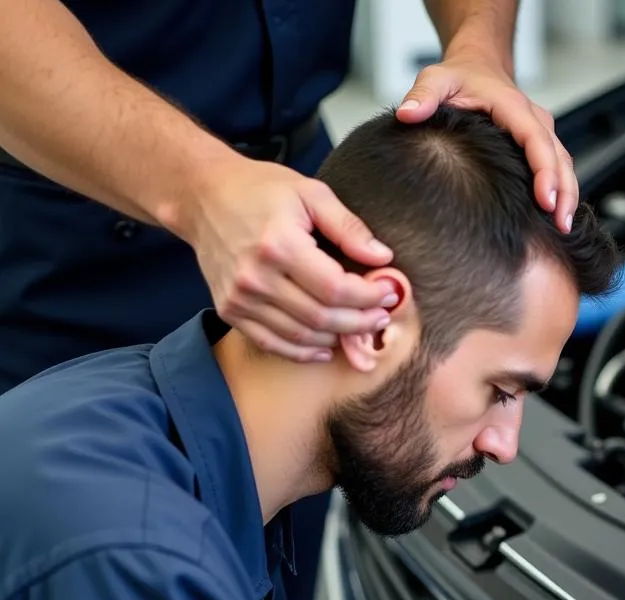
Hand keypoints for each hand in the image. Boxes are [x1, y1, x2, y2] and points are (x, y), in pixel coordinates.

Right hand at [177, 154, 397, 360]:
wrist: (203, 197)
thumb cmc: (260, 190)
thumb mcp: (311, 193)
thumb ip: (349, 227)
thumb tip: (383, 258)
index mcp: (279, 245)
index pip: (336, 289)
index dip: (368, 298)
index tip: (389, 295)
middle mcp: (255, 277)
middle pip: (321, 318)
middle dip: (359, 322)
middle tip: (381, 317)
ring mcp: (239, 298)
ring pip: (301, 336)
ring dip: (337, 338)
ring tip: (360, 329)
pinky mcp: (229, 310)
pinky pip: (273, 343)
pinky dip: (303, 352)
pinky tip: (326, 347)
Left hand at [396, 55, 577, 232]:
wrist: (478, 65)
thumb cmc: (460, 76)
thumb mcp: (436, 78)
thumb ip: (423, 95)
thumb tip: (407, 115)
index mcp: (513, 107)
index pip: (537, 141)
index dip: (545, 171)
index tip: (546, 200)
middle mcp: (534, 119)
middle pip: (559, 158)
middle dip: (564, 192)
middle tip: (561, 226)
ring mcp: (540, 132)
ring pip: (563, 164)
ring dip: (567, 196)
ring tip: (563, 229)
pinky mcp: (540, 144)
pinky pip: (558, 167)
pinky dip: (561, 191)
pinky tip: (555, 218)